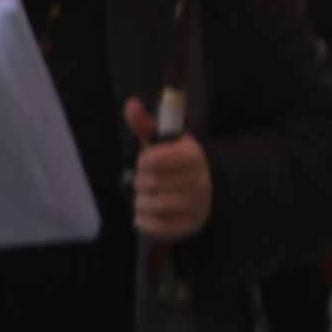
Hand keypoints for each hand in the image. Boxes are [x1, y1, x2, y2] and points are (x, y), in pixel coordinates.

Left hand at [124, 100, 213, 245]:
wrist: (200, 191)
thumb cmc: (173, 163)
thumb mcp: (161, 141)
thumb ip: (144, 124)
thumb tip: (131, 104)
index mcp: (193, 155)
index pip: (153, 159)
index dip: (142, 162)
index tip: (146, 162)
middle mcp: (200, 181)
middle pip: (151, 183)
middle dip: (140, 182)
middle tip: (143, 182)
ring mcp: (197, 206)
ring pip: (153, 205)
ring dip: (140, 201)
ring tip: (144, 196)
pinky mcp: (191, 226)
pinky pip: (157, 227)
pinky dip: (144, 220)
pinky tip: (147, 213)